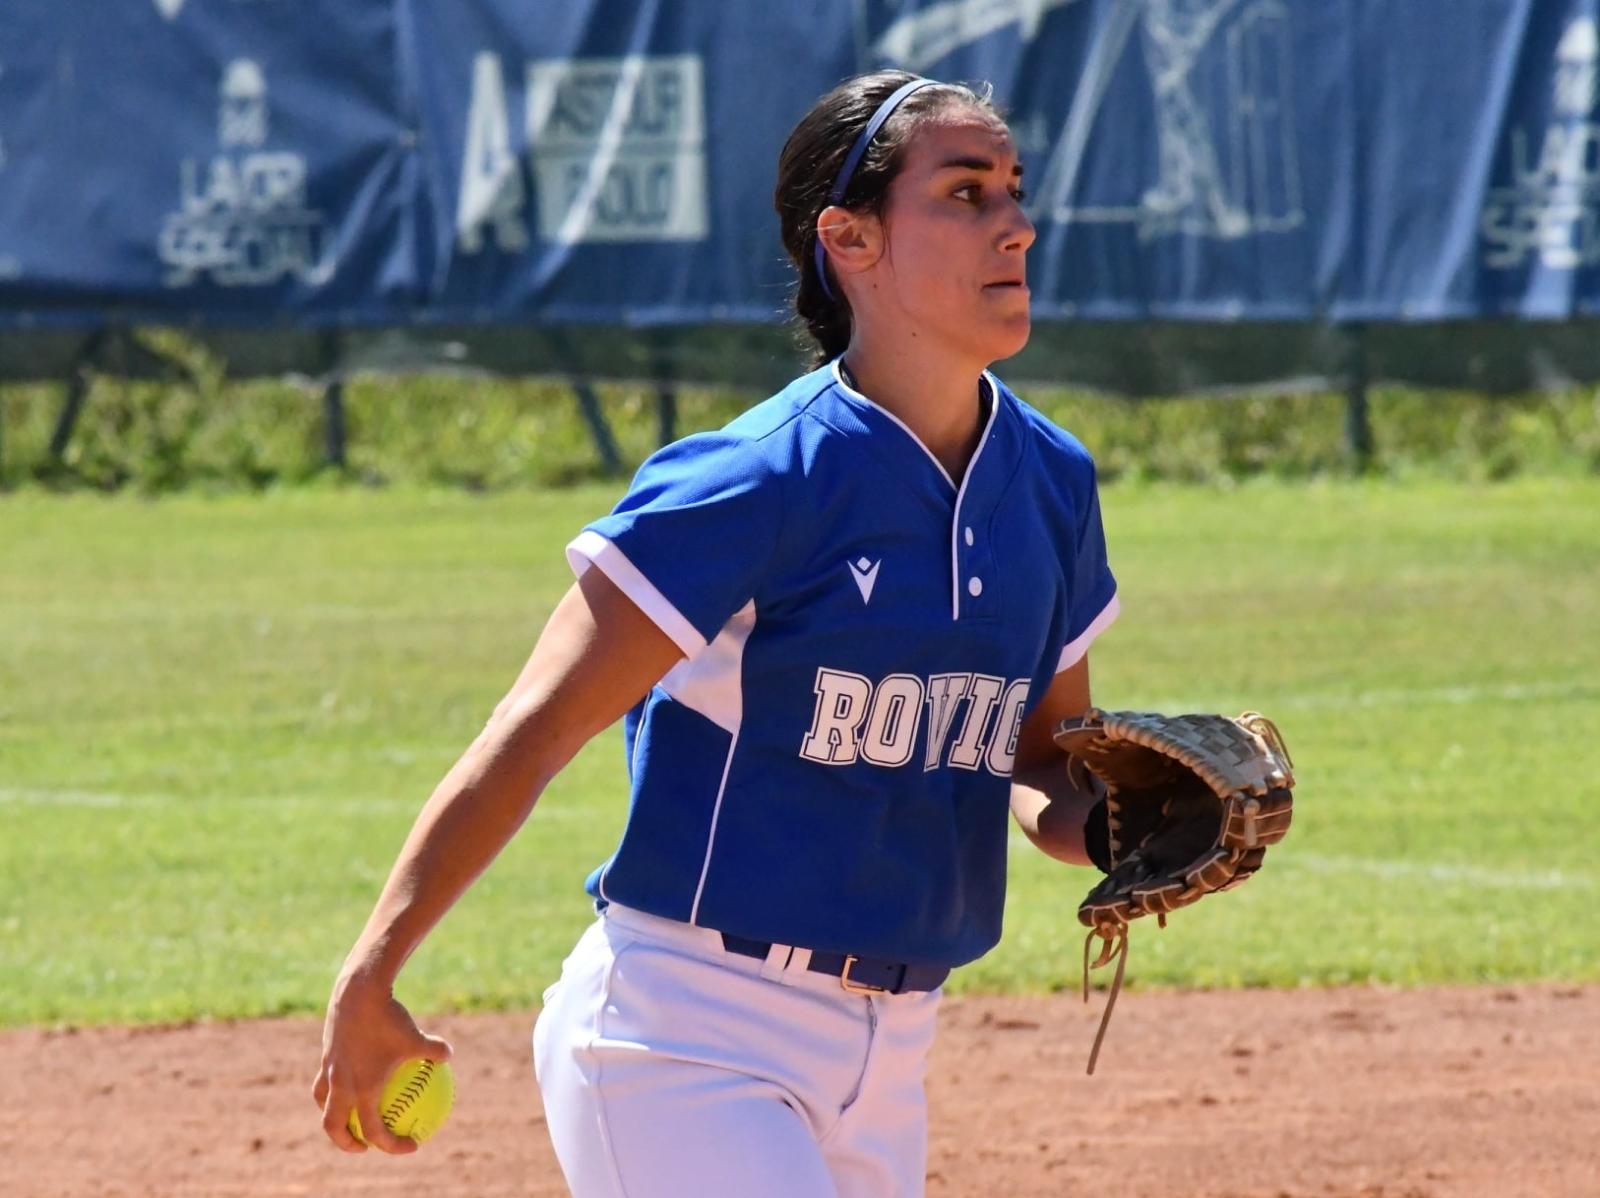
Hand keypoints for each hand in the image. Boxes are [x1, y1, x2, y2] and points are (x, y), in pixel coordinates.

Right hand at [311, 971, 453, 1154]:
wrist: (357, 993)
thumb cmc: (390, 1018)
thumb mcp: (418, 1036)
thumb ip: (434, 1050)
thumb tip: (449, 1056)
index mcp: (363, 1090)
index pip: (375, 1132)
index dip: (392, 1146)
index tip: (411, 1145)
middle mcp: (341, 1084)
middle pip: (333, 1127)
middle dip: (346, 1143)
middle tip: (364, 1146)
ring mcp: (330, 1070)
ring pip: (323, 1103)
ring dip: (334, 1115)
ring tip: (347, 1116)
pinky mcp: (325, 1054)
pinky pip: (325, 1077)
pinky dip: (334, 1085)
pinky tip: (350, 1076)